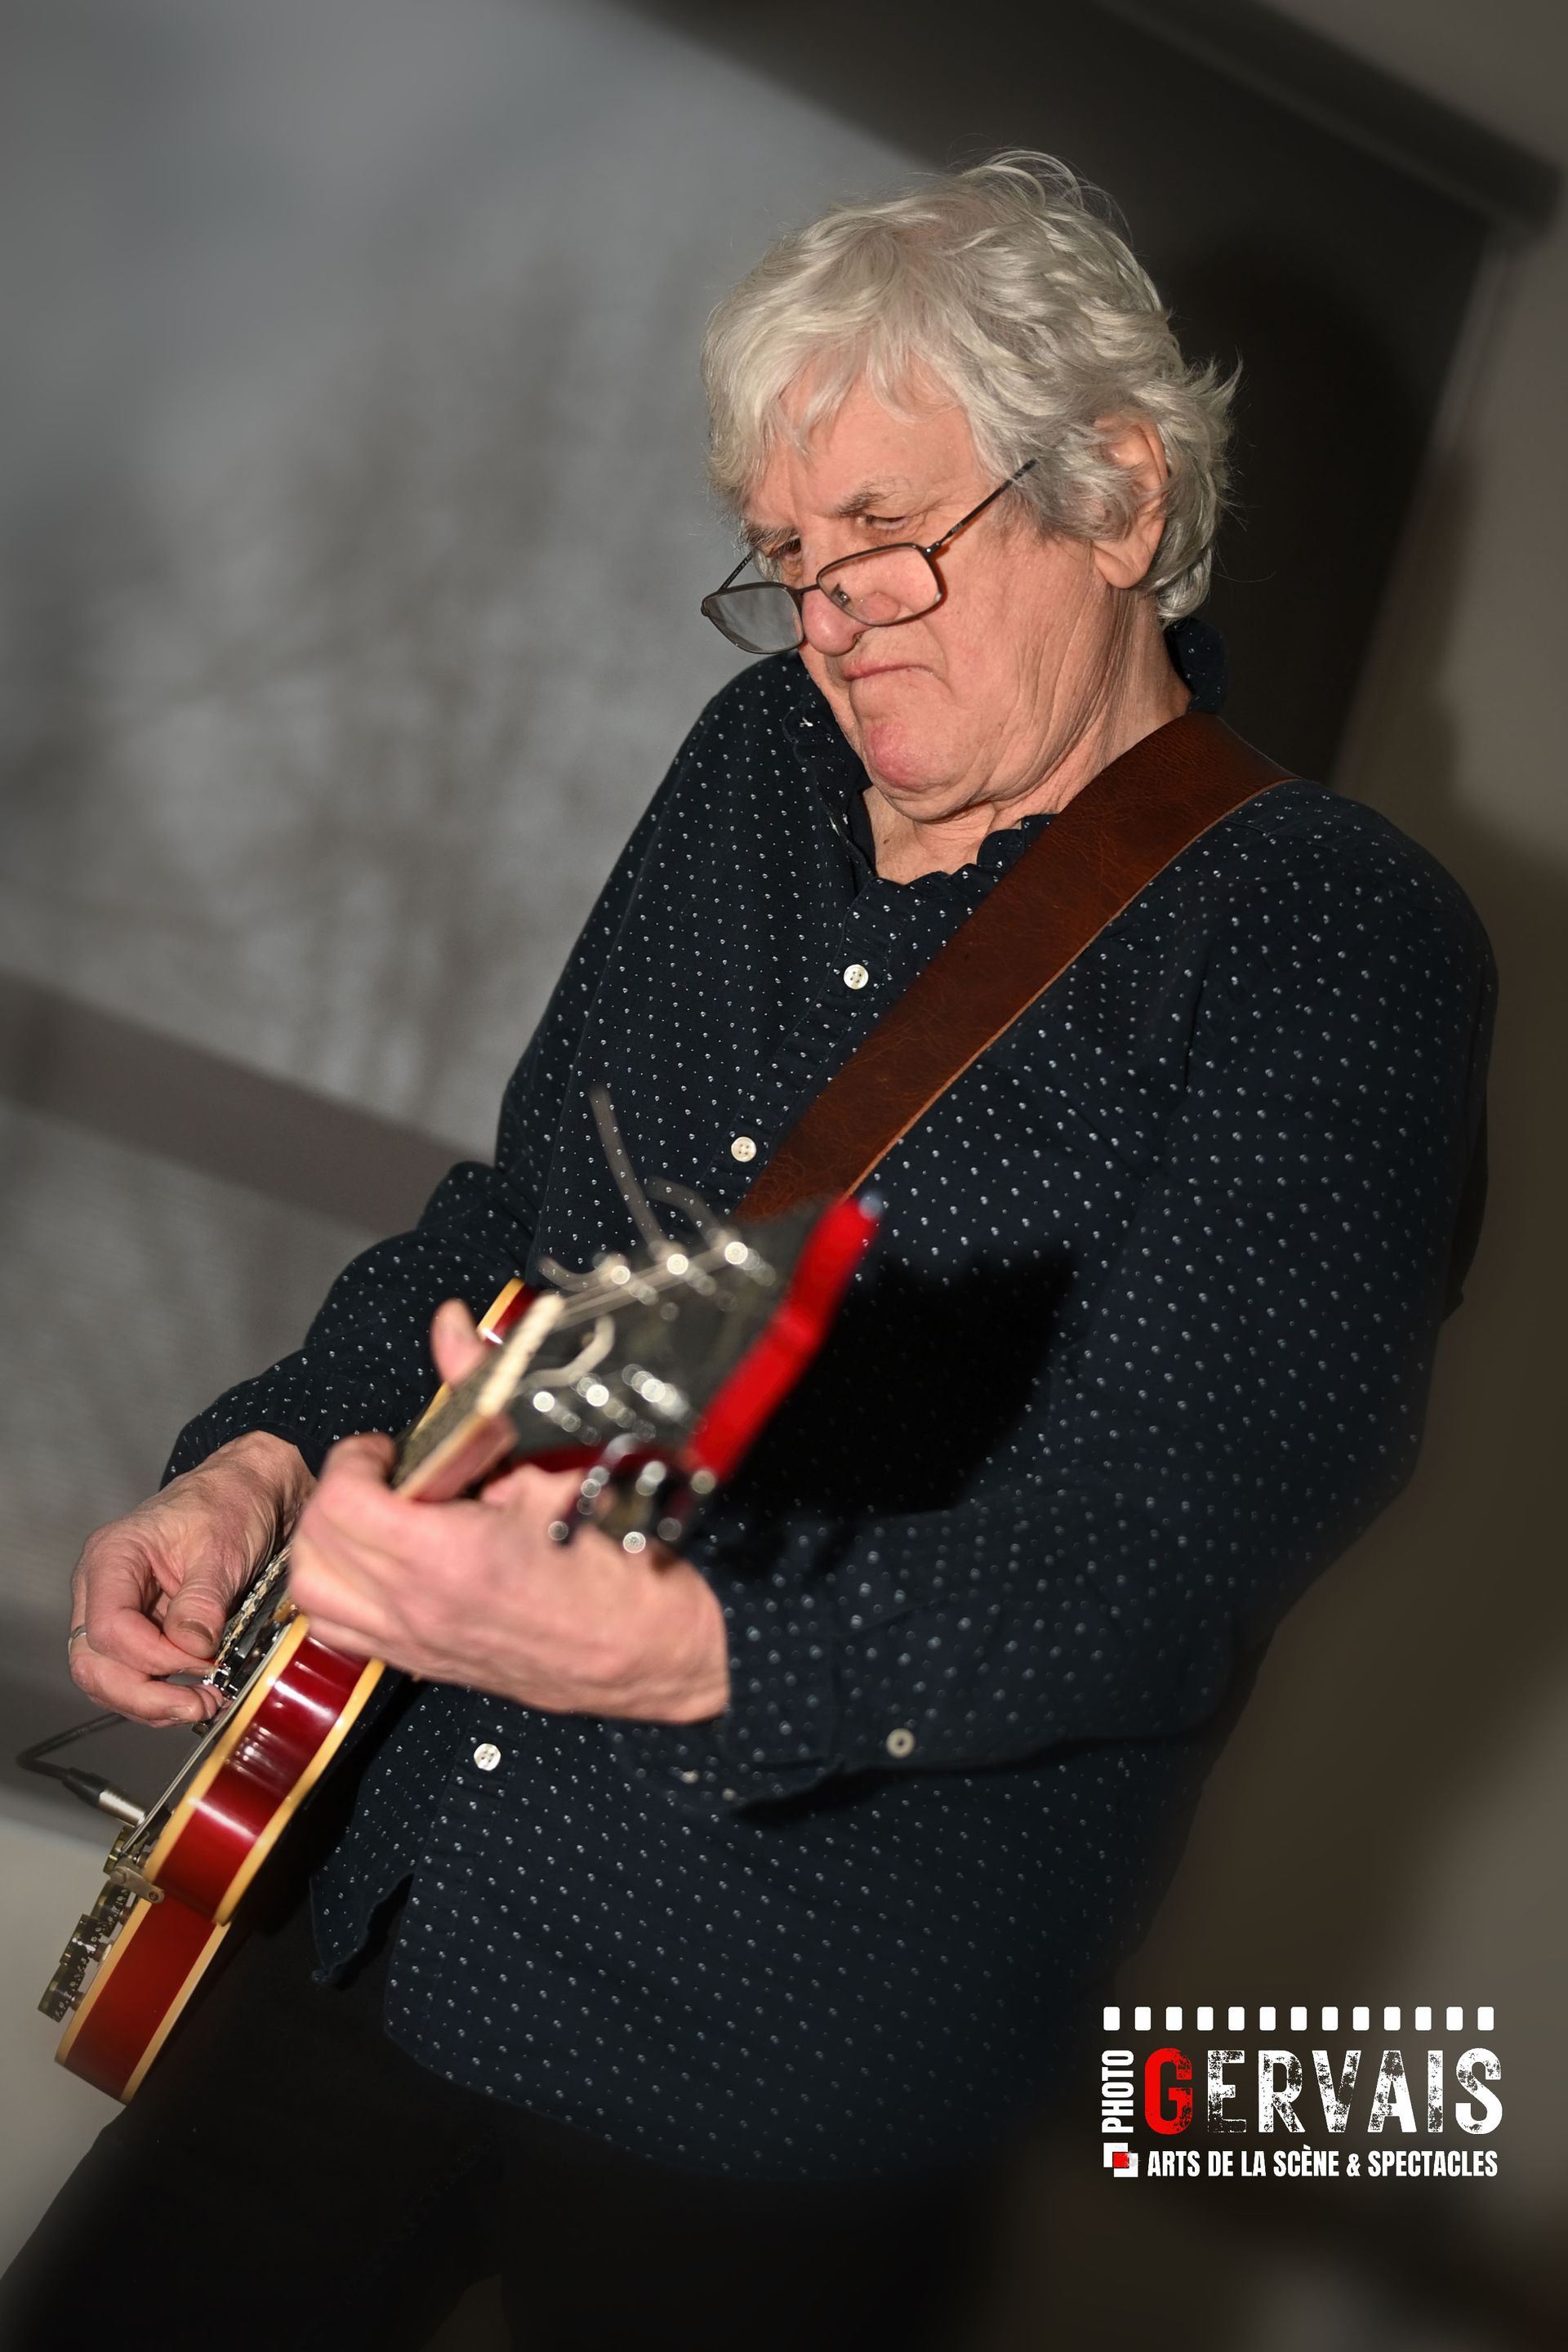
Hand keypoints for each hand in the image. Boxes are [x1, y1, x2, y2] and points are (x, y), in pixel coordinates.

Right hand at [69, 1432, 313, 1724]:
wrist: (244, 1493)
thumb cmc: (228, 1505)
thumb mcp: (223, 1548)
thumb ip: (204, 1600)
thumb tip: (193, 1647)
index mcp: (112, 1557)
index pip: (107, 1627)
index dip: (152, 1657)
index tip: (203, 1661)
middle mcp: (101, 1587)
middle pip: (93, 1662)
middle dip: (143, 1695)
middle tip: (198, 1704)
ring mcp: (114, 1610)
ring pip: (106, 1676)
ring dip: (151, 1702)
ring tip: (203, 1704)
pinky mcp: (137, 1628)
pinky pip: (130, 1673)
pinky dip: (158, 1693)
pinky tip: (195, 1696)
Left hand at [287, 1300, 730, 1723]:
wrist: (649, 1651)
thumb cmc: (617, 1567)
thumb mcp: (554, 1465)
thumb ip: (484, 1392)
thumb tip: (451, 1328)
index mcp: (447, 1559)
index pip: (342, 1503)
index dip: (354, 1460)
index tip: (389, 1448)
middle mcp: (416, 1609)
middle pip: (315, 1545)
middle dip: (338, 1494)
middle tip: (386, 1473)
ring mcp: (414, 1643)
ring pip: (314, 1593)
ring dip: (328, 1545)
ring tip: (376, 1517)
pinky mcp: (421, 1662)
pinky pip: (341, 1630)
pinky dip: (341, 1590)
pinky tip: (382, 1563)